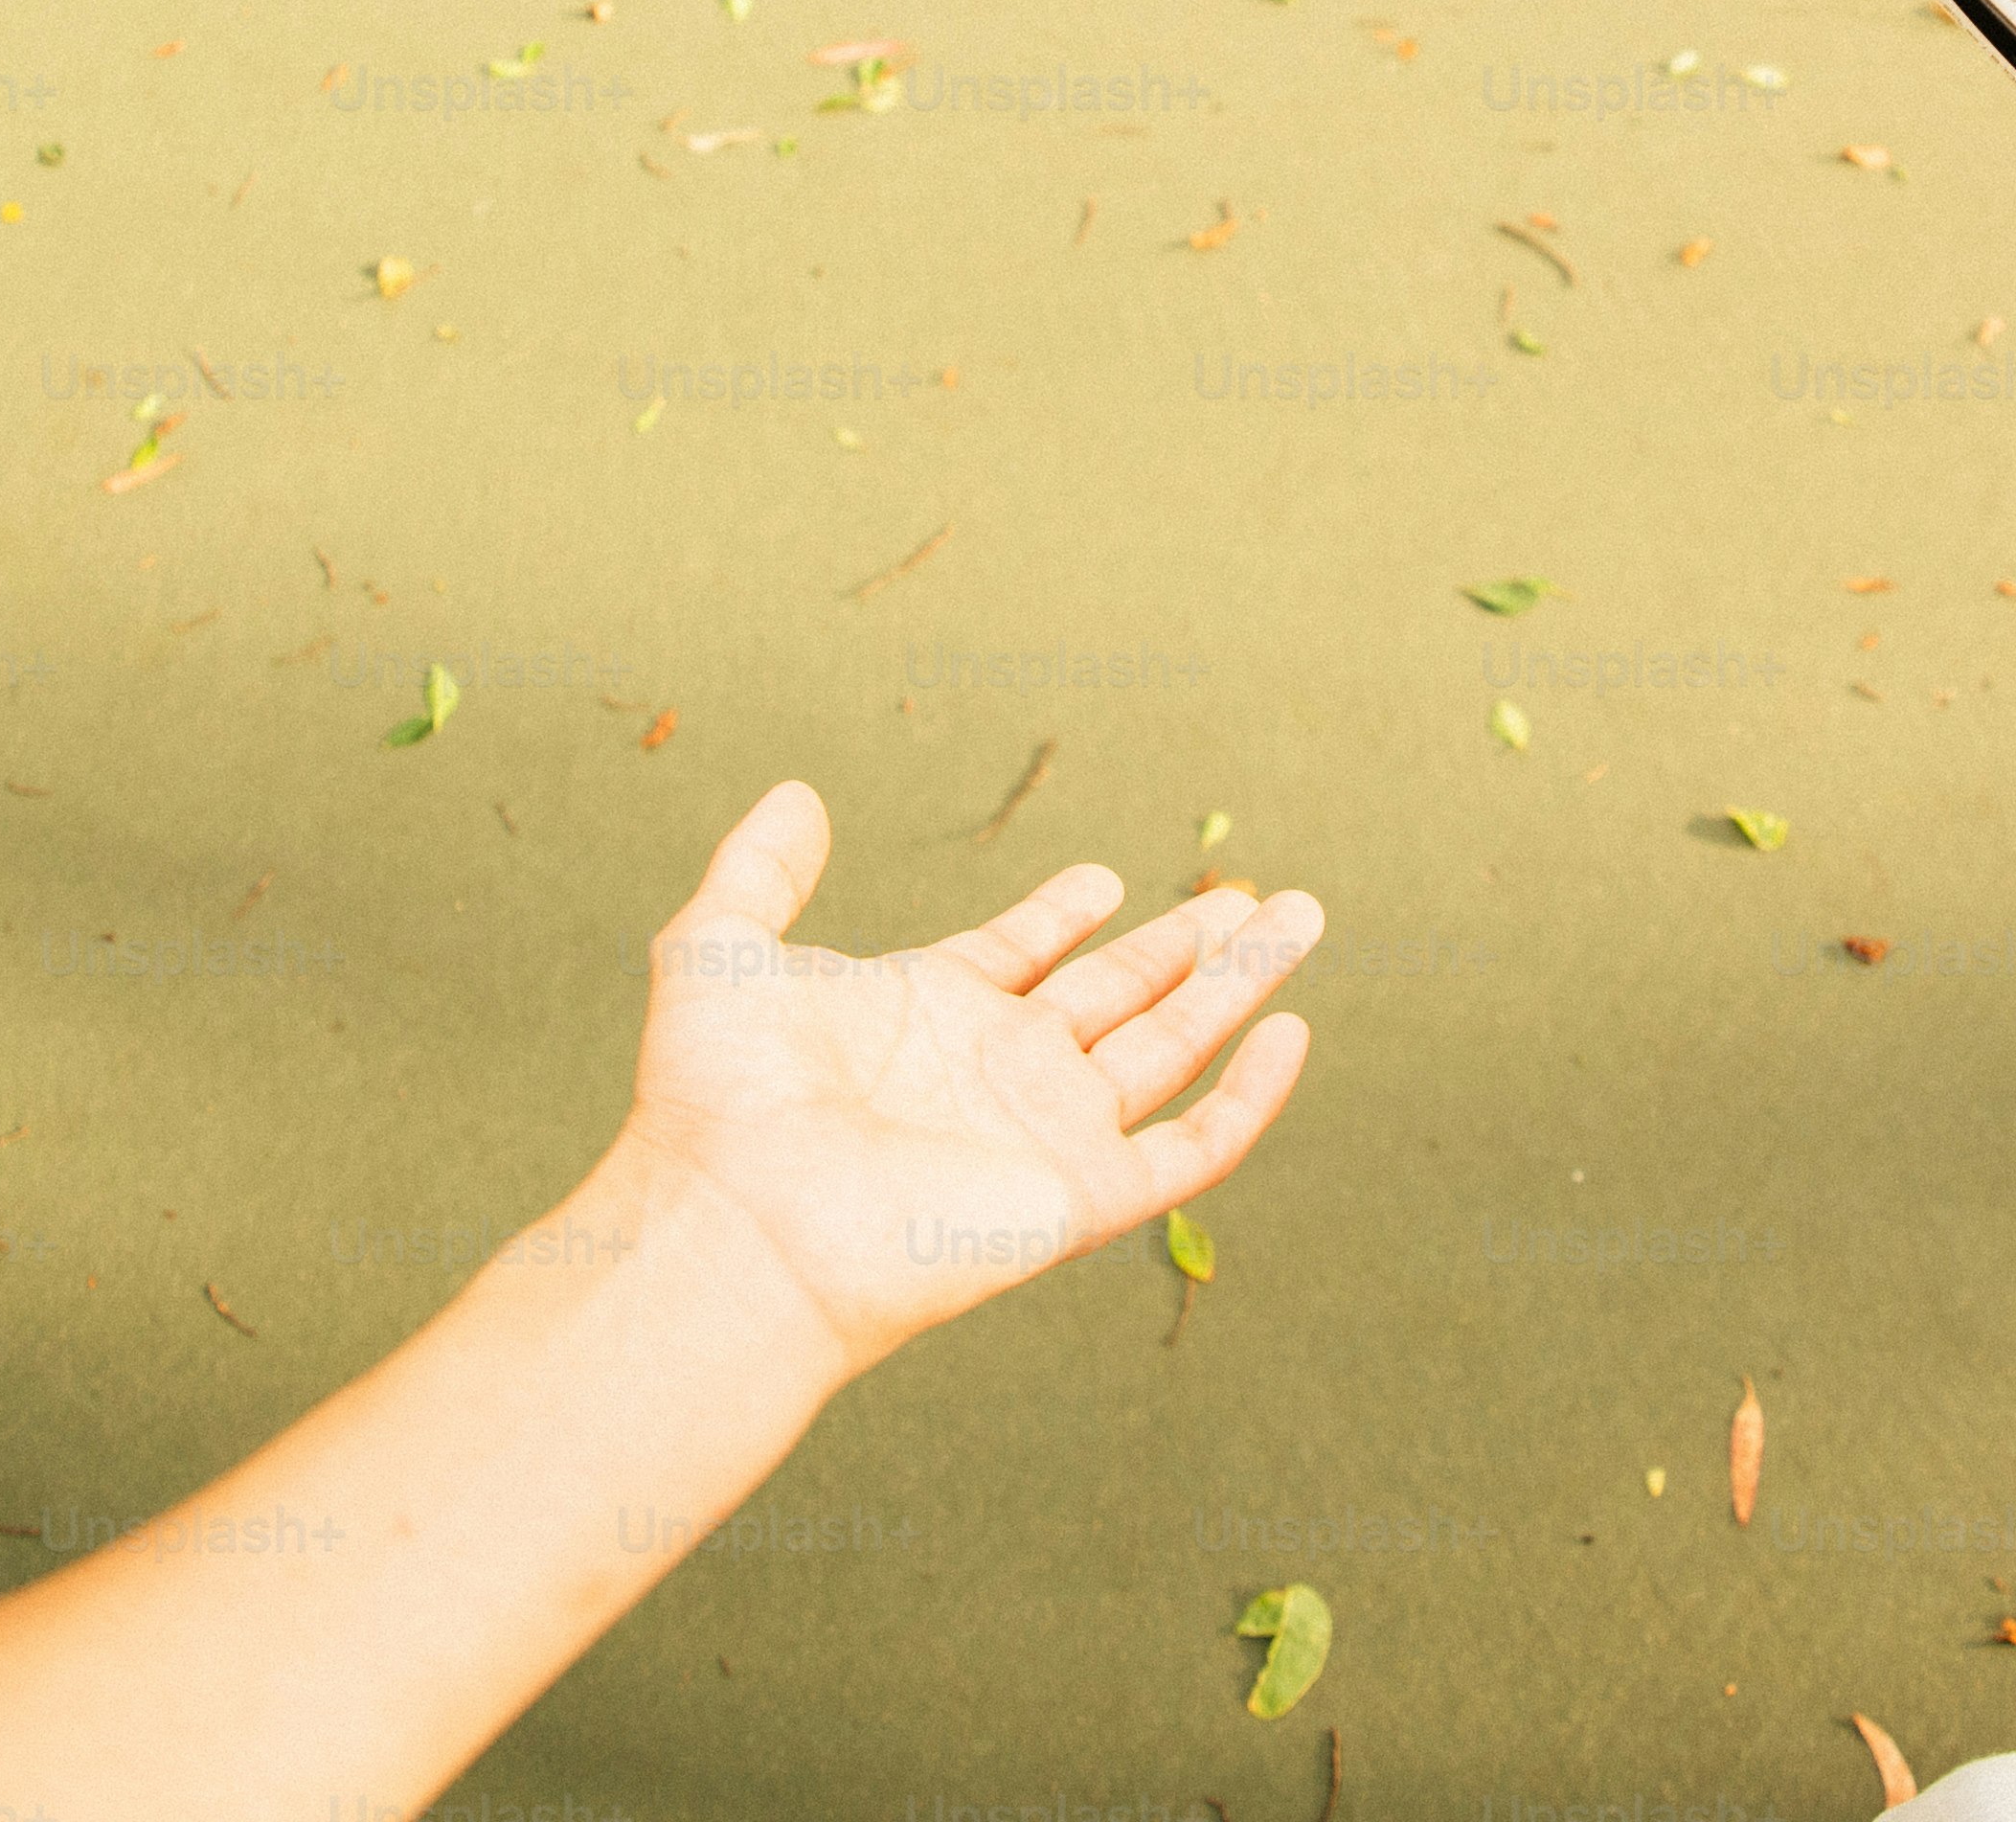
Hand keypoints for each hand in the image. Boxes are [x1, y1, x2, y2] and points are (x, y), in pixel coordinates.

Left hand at [589, 782, 1317, 1379]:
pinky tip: (1290, 1031)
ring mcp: (1046, 1133)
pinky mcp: (1083, 1195)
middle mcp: (998, 1071)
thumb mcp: (717, 950)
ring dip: (1238, 983)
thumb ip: (758, 871)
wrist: (741, 1222)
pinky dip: (1251, 1096)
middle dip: (1186, 945)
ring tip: (1299, 916)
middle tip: (1255, 897)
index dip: (1063, 915)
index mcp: (929, 1013)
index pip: (1021, 956)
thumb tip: (797, 794)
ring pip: (1172, 1047)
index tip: (1106, 878)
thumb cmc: (717, 1100)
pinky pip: (1194, 1147)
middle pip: (1119, 994)